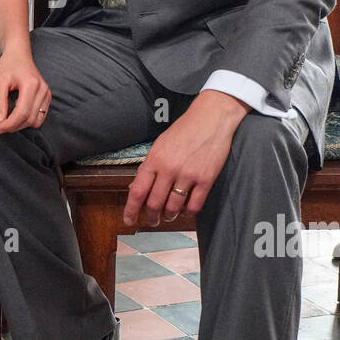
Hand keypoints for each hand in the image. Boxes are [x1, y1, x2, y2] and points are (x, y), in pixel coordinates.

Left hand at [0, 45, 50, 133]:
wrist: (19, 54)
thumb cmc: (9, 65)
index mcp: (31, 85)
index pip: (22, 113)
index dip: (9, 124)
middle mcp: (43, 90)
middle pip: (29, 119)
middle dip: (13, 126)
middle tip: (0, 125)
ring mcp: (47, 94)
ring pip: (36, 121)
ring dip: (21, 125)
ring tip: (9, 120)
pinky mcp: (47, 97)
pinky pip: (40, 116)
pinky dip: (29, 120)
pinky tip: (18, 114)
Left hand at [122, 91, 249, 228]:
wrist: (211, 119)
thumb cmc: (184, 131)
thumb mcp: (160, 145)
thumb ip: (149, 167)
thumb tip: (136, 188)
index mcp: (154, 159)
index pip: (137, 191)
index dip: (131, 209)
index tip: (128, 220)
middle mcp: (169, 168)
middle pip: (154, 203)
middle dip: (151, 217)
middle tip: (152, 221)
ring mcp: (188, 175)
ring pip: (173, 207)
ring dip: (169, 216)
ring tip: (169, 215)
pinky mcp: (206, 179)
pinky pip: (194, 206)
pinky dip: (187, 213)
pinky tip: (185, 211)